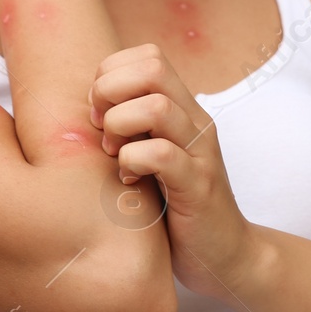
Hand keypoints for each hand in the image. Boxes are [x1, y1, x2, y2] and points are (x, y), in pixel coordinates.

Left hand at [88, 43, 262, 301]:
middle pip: (152, 68)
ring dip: (120, 127)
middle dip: (110, 92)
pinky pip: (162, 155)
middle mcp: (195, 122)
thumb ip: (131, 129)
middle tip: (101, 129)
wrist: (224, 256)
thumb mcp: (150, 157)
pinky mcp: (198, 187)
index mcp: (183, 109)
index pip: (147, 55)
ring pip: (158, 107)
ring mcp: (200, 153)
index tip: (98, 112)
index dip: (111, 74)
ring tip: (114, 154)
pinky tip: (128, 181)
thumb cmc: (175, 208)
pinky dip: (133, 162)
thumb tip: (86, 108)